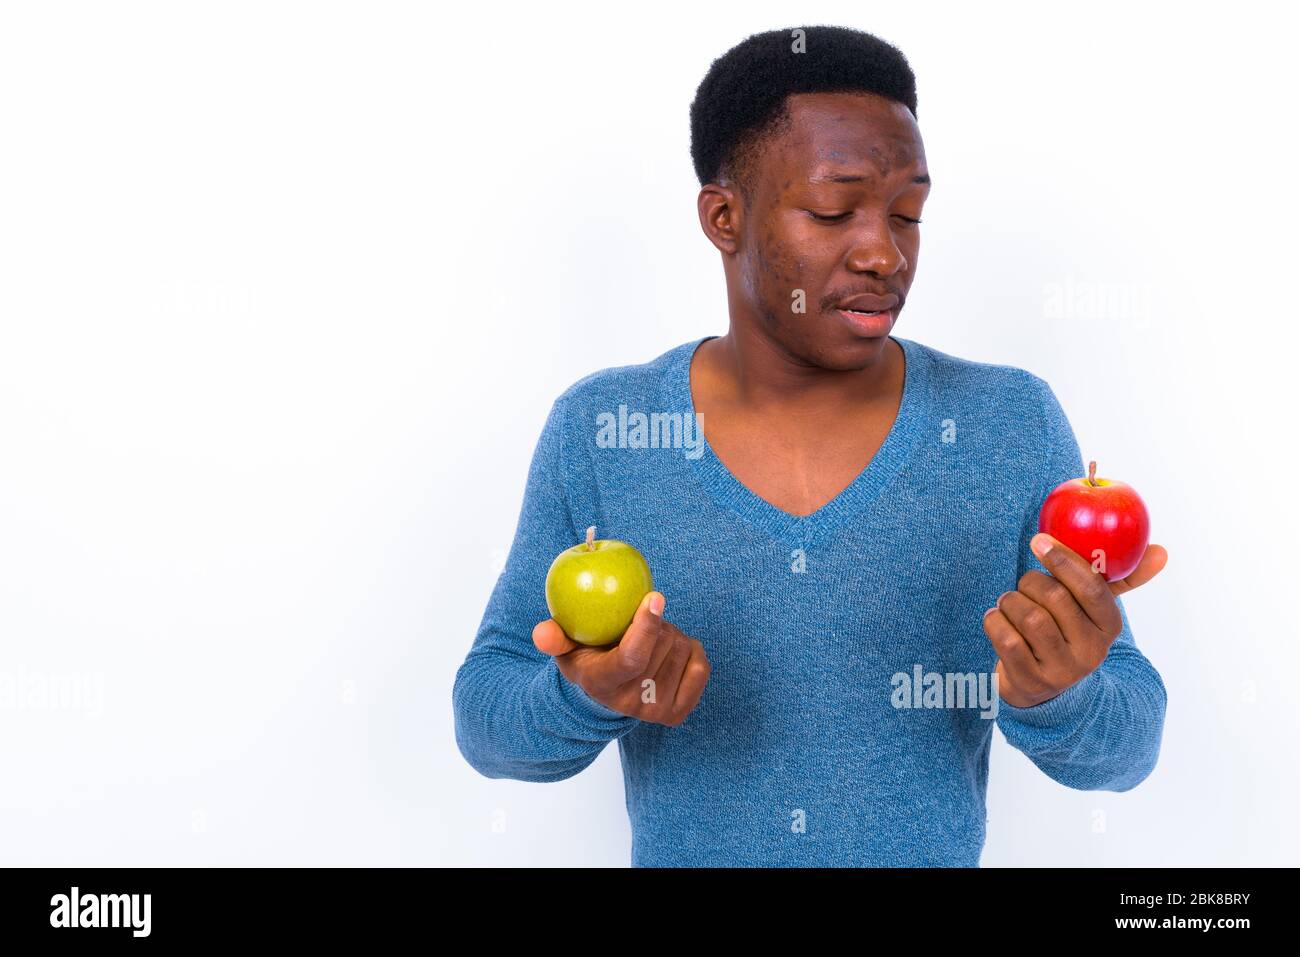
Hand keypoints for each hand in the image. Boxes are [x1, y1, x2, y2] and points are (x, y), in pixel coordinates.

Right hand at [532, 591, 710, 725]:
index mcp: (601, 683)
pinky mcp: (679, 712)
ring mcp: (656, 711)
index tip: (654, 597)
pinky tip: (672, 650)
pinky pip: (700, 666)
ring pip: (681, 650)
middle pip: (661, 646)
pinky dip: (691, 649)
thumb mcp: (566, 648)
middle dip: (656, 622)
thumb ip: (553, 638)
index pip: (630, 657)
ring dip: (671, 634)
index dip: (645, 626)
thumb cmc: (588, 659)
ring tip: (651, 639)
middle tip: (642, 620)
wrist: (608, 697)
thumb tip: (541, 632)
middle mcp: (630, 703)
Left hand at [983, 533, 1168, 707]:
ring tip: (1009, 603)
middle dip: (1030, 582)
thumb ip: (1122, 578)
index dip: (1063, 560)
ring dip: (1010, 601)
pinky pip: (1006, 639)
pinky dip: (995, 621)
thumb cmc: (1066, 631)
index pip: (1091, 588)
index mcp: (1109, 627)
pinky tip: (998, 619)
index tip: (1039, 540)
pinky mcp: (1030, 681)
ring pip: (1028, 616)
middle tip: (1024, 584)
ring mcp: (1060, 670)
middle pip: (1054, 598)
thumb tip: (1162, 551)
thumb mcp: (1093, 608)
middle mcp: (1090, 652)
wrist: (1042, 686)